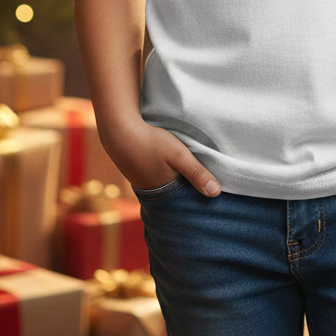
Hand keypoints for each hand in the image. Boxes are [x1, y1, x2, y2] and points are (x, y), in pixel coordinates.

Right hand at [101, 119, 221, 197]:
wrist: (119, 132)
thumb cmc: (151, 143)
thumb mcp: (179, 155)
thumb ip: (197, 173)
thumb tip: (216, 194)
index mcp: (165, 194)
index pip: (187, 203)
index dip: (198, 199)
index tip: (213, 197)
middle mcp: (153, 194)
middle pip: (177, 197)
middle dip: (188, 193)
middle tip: (204, 187)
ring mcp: (144, 185)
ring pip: (167, 188)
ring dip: (177, 183)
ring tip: (189, 177)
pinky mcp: (138, 174)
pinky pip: (157, 180)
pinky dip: (165, 177)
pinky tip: (170, 169)